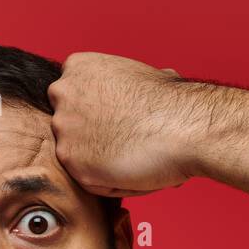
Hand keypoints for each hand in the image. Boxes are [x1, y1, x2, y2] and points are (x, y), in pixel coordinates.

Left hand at [47, 52, 204, 195]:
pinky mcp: (71, 161)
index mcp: (78, 66)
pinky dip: (109, 182)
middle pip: (69, 126)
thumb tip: (132, 87)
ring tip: (133, 155)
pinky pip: (87, 180)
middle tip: (126, 140)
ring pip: (77, 156)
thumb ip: (117, 85)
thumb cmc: (171, 104)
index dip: (97, 113)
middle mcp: (63, 94)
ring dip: (102, 162)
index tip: (120, 118)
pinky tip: (132, 169)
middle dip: (92, 136)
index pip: (73, 98)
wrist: (184, 126)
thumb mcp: (140, 74)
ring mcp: (64, 129)